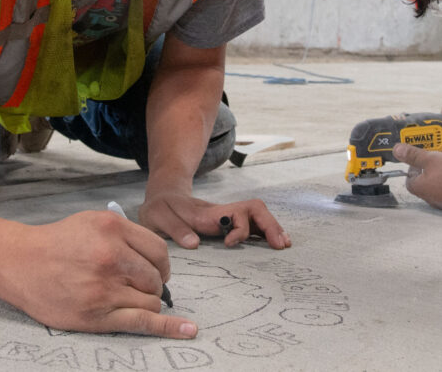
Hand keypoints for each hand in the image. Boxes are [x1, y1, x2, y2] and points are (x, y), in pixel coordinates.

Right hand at [0, 211, 196, 337]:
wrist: (19, 263)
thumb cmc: (58, 242)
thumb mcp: (94, 221)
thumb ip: (127, 234)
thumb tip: (157, 260)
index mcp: (113, 230)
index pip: (158, 251)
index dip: (161, 265)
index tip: (155, 271)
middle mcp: (112, 257)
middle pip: (155, 278)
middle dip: (153, 285)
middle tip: (137, 287)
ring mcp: (105, 288)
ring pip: (151, 301)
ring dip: (147, 302)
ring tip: (128, 299)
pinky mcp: (97, 315)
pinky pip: (142, 322)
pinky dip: (168, 327)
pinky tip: (188, 329)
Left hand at [138, 191, 291, 249]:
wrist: (161, 196)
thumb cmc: (159, 209)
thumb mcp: (157, 218)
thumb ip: (175, 229)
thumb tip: (195, 244)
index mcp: (208, 214)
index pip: (237, 212)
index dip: (241, 229)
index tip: (229, 244)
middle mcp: (222, 213)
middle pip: (255, 210)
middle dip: (271, 226)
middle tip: (280, 246)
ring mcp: (227, 217)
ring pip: (257, 215)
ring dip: (272, 228)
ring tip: (283, 245)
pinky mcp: (227, 224)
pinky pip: (253, 225)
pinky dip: (266, 232)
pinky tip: (274, 244)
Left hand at [393, 142, 441, 212]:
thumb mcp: (431, 158)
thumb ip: (413, 155)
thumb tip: (397, 151)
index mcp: (420, 188)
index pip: (409, 177)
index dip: (413, 164)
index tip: (420, 154)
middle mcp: (431, 197)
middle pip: (427, 176)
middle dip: (434, 162)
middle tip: (440, 152)